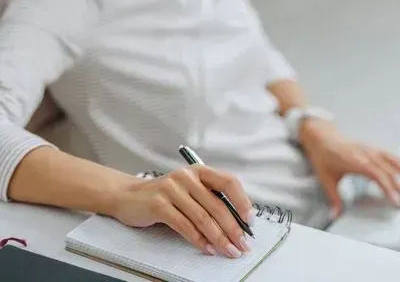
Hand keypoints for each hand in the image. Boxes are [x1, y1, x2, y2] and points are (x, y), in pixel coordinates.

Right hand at [112, 166, 253, 258]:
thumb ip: (209, 199)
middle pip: (217, 204)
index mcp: (200, 171)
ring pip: (203, 217)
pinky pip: (184, 226)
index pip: (229, 182)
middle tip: (242, 244)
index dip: (242, 202)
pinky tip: (208, 249)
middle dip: (233, 228)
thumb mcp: (189, 190)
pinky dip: (199, 240)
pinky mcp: (159, 205)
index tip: (250, 221)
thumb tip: (236, 222)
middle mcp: (187, 176)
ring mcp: (172, 189)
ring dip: (219, 238)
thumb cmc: (164, 195)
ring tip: (228, 250)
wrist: (128, 196)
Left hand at [300, 120, 399, 217]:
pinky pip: (392, 156)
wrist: (322, 136)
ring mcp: (372, 150)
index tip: (396, 202)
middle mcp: (367, 154)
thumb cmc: (324, 157)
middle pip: (389, 172)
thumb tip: (334, 215)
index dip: (388, 189)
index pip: (377, 176)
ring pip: (394, 162)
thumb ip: (333, 198)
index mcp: (357, 162)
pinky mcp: (374, 149)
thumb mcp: (326, 179)